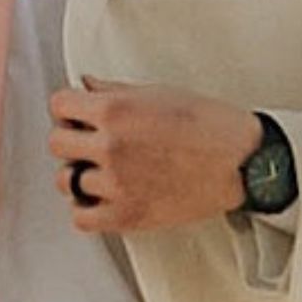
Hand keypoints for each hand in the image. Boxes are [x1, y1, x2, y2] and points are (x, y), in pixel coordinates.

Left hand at [45, 81, 256, 236]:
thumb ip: (115, 90)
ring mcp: (117, 183)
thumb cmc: (210, 124)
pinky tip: (103, 197)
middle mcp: (110, 146)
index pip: (58, 105)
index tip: (80, 115)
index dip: (69, 108)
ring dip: (79, 175)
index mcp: (116, 110)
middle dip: (72, 140)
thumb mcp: (160, 93)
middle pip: (56, 143)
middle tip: (91, 143)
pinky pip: (81, 217)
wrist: (245, 162)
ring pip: (66, 181)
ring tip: (102, 171)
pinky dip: (88, 209)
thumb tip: (85, 84)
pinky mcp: (128, 214)